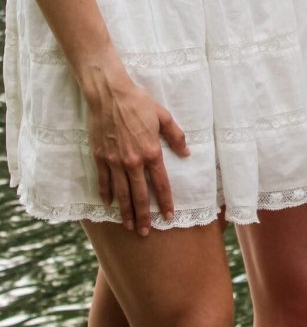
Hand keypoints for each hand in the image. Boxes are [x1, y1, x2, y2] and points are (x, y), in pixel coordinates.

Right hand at [83, 62, 188, 234]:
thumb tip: (186, 153)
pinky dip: (107, 195)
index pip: (160, 183)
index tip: (168, 216)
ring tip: (129, 226)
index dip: (165, 202)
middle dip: (143, 216)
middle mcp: (133, 161)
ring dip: (125, 212)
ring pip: (121, 193)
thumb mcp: (163, 116)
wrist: (109, 94)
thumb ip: (176, 137)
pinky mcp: (100, 157)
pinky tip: (109, 205)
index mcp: (151, 151)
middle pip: (139, 195)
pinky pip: (103, 181)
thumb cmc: (138, 102)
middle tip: (146, 232)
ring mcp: (114, 161)